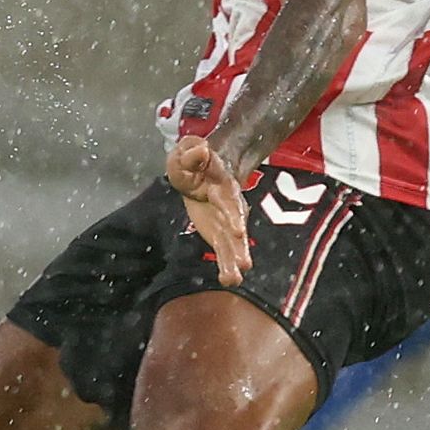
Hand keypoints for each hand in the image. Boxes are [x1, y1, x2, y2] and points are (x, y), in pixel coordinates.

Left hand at [165, 131, 251, 283]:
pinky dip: (226, 265)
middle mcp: (229, 206)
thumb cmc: (193, 160)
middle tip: (244, 263)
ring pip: (231, 243)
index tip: (237, 230)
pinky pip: (224, 250)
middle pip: (235, 226)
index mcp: (221, 185)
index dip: (232, 214)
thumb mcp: (185, 150)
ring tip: (235, 278)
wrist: (203, 170)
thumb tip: (201, 150)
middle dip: (238, 245)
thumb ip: (191, 152)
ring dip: (233, 260)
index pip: (228, 200)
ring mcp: (225, 221)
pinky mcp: (219, 233)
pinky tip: (229, 279)